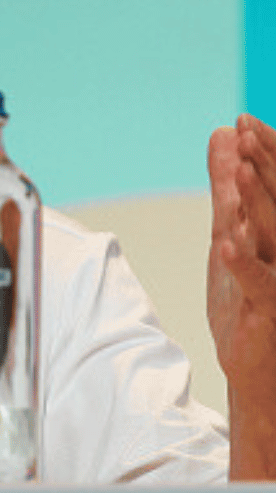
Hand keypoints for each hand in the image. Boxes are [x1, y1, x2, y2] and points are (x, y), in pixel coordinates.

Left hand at [206, 114, 275, 478]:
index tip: (244, 120)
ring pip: (271, 237)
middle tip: (247, 131)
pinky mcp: (267, 311)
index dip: (266, 155)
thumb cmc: (246, 300)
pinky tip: (227, 240)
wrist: (261, 372)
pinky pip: (258, 283)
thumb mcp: (229, 234)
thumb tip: (222, 133)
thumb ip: (226, 187)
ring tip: (237, 174)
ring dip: (256, 204)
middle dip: (263, 168)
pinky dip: (243, 262)